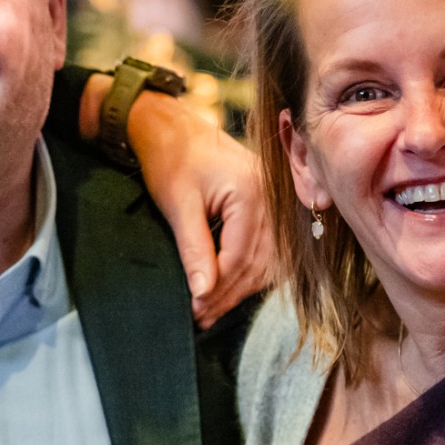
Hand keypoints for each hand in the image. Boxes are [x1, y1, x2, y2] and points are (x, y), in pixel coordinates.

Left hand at [82, 73, 272, 326]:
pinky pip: (266, 248)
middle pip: (257, 262)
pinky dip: (248, 271)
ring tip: (211, 309)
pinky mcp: (266, 204)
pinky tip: (227, 287)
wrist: (173, 127)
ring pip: (266, 260)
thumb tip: (202, 293)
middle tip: (201, 317)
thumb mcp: (178, 206)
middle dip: (228, 294)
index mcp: (251, 193)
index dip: (218, 288)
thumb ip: (194, 249)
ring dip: (239, 288)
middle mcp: (270, 198)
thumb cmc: (171, 159)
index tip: (196, 309)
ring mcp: (273, 200)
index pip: (241, 256)